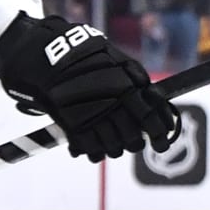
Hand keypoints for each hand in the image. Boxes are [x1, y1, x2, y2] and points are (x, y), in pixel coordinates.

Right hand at [0, 14, 178, 162]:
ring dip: (115, 148)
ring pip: (114, 148)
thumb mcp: (117, 60)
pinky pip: (92, 151)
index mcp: (128, 88)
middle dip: (135, 143)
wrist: (48, 58)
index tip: (162, 142)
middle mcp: (113, 105)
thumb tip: (156, 101)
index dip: (160, 135)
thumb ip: (137, 80)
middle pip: (133, 140)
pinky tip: (93, 146)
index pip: (152, 120)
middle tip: (132, 141)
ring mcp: (94, 118)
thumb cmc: (86, 57)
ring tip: (110, 142)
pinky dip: (94, 152)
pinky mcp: (74, 128)